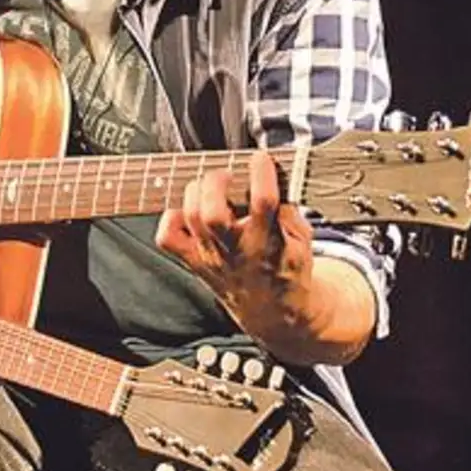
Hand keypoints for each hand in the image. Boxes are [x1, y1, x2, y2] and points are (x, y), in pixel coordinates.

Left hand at [155, 149, 318, 339]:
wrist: (272, 312)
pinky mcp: (193, 261)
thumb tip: (277, 178)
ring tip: (210, 186)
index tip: (260, 159)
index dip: (260, 175)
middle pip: (212, 213)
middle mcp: (236, 249)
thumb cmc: (286, 270)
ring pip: (190, 217)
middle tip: (226, 174)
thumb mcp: (303, 241)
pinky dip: (171, 218)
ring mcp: (210, 256)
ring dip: (196, 192)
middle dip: (215, 183)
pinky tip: (187, 212)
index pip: (263, 203)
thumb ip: (291, 211)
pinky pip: (167, 238)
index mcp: (269, 242)